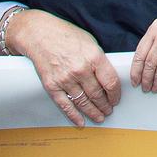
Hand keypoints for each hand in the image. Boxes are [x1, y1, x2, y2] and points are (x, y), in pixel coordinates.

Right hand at [10, 10, 120, 125]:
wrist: (39, 34)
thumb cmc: (66, 36)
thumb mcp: (90, 43)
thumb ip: (99, 61)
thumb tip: (108, 79)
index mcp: (94, 57)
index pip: (111, 82)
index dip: (115, 95)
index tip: (116, 99)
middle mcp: (80, 70)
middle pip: (97, 95)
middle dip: (105, 106)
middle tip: (108, 110)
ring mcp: (65, 79)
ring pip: (83, 102)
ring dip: (93, 112)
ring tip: (99, 117)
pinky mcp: (51, 85)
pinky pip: (65, 105)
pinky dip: (74, 116)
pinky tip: (81, 122)